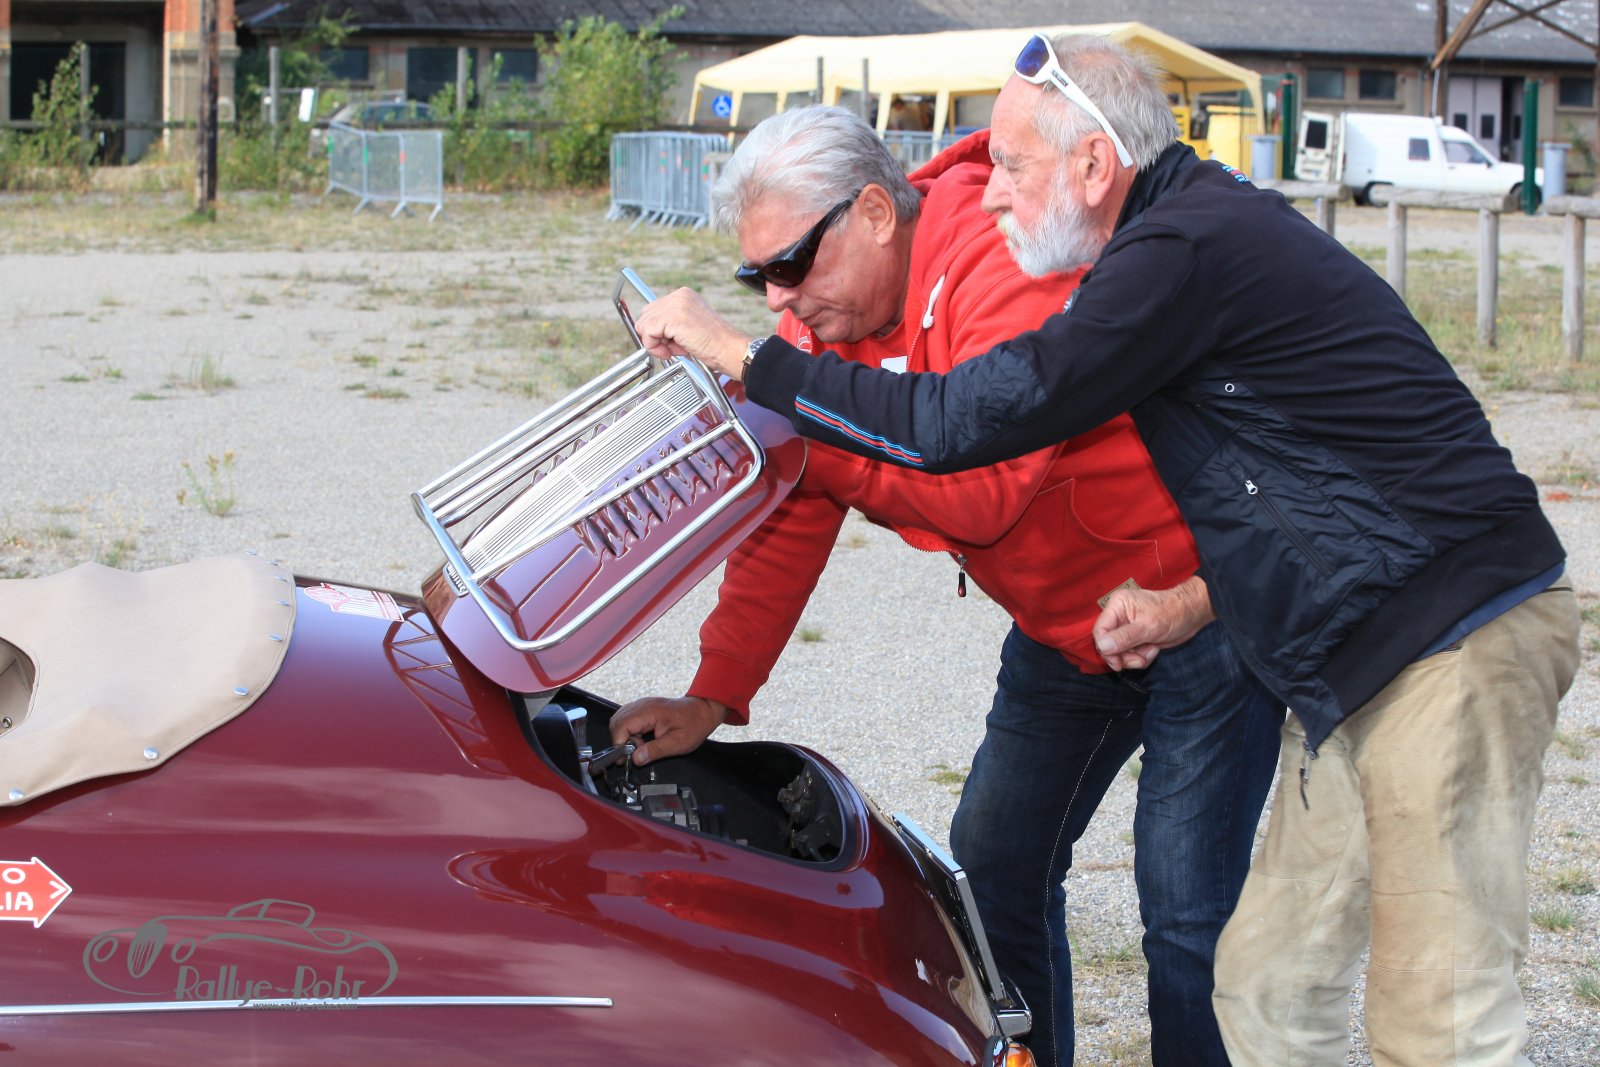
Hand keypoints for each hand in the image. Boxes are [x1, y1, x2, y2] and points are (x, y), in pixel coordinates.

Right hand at [610, 695, 728, 764]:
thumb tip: (636, 759)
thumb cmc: (694, 724)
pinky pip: (627, 718)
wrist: (703, 711)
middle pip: (616, 722)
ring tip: (640, 745)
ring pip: (619, 720)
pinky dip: (629, 730)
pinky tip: (642, 738)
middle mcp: (643, 705)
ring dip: (624, 735)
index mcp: (649, 712)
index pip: (621, 725)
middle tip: (635, 752)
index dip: (620, 743)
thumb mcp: (678, 743)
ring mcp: (642, 705)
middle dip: (621, 740)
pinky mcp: (643, 708)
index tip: (626, 757)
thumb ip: (655, 751)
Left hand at [632, 288, 752, 378]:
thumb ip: (671, 324)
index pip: (654, 310)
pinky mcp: (672, 318)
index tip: (672, 343)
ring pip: (644, 325)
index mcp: (683, 295)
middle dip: (655, 335)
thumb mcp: (689, 326)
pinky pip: (647, 333)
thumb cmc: (714, 344)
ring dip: (655, 343)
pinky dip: (654, 347)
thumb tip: (651, 332)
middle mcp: (678, 296)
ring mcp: (675, 305)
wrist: (728, 349)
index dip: (658, 330)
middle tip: (673, 347)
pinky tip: (671, 352)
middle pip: (645, 316)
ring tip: (675, 349)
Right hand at [1092, 575, 1215, 670]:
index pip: (1100, 631)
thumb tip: (1102, 646)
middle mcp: (1118, 615)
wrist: (1192, 614)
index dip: (1106, 649)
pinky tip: (1153, 649)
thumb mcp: (1148, 627)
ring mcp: (1126, 627)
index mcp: (1117, 605)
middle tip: (1140, 660)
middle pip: (1108, 644)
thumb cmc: (1172, 613)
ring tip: (1151, 651)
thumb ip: (1124, 637)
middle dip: (1124, 656)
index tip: (1118, 663)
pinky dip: (1140, 657)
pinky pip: (1130, 653)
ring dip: (1134, 657)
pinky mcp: (1135, 637)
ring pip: (1119, 652)